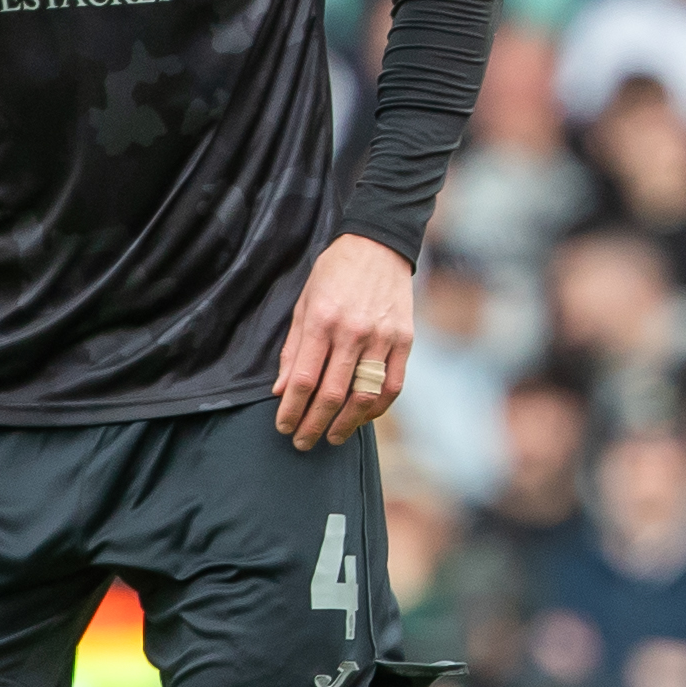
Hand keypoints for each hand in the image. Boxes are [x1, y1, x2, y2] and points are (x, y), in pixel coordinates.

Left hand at [274, 234, 414, 449]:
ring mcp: (383, 337)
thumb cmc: (334, 273)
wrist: (378, 245)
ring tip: (332, 437)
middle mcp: (353, 332)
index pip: (303, 379)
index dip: (291, 409)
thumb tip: (280, 389)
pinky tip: (362, 418)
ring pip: (364, 396)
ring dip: (346, 424)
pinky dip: (378, 408)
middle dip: (313, 424)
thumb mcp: (304, 303)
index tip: (283, 426)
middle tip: (302, 442)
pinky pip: (393, 385)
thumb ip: (293, 348)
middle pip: (332, 394)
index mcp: (322, 321)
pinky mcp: (405, 340)